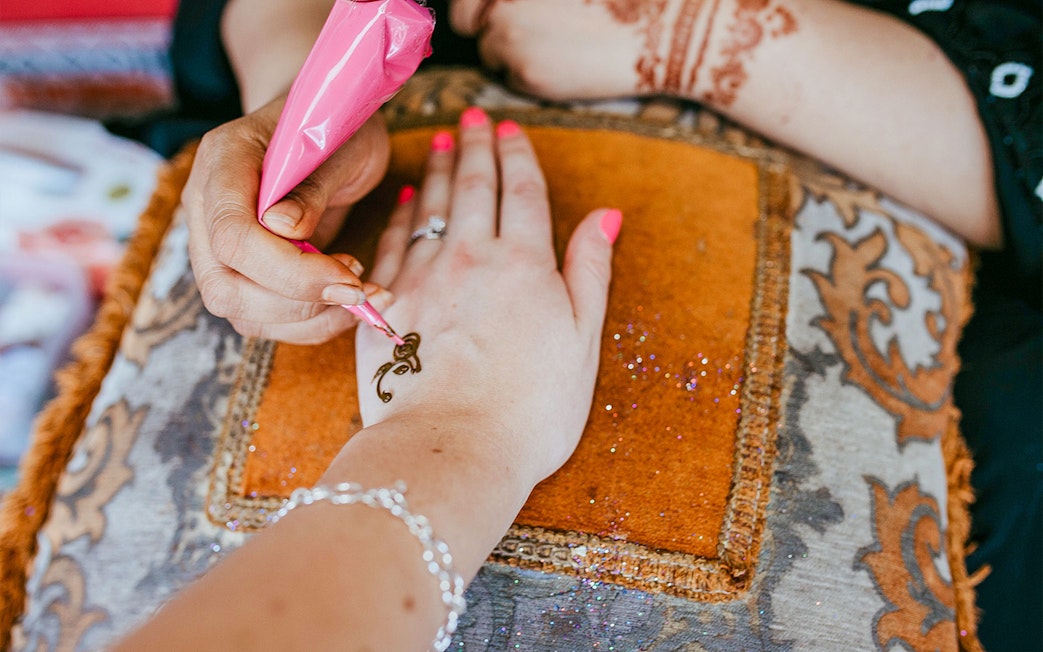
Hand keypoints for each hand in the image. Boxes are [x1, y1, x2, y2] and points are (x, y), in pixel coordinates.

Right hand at [182, 94, 391, 343]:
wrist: (323, 124)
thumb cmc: (335, 126)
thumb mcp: (342, 144)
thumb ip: (312, 186)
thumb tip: (284, 229)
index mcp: (222, 160)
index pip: (232, 236)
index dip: (291, 270)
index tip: (350, 276)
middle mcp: (205, 206)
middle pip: (225, 286)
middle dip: (298, 303)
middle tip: (358, 290)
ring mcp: (214, 243)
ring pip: (239, 310)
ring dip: (307, 319)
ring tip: (361, 295)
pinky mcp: (239, 271)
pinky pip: (262, 318)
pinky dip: (309, 323)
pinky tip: (347, 305)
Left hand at [354, 107, 620, 484]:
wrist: (452, 449)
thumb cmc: (530, 409)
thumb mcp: (582, 340)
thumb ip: (589, 272)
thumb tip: (605, 217)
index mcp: (526, 265)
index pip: (524, 192)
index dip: (518, 156)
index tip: (511, 130)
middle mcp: (473, 258)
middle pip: (476, 187)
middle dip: (477, 147)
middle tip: (473, 118)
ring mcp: (424, 278)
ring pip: (433, 206)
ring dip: (441, 169)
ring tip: (444, 142)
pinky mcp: (385, 304)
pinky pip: (394, 242)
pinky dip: (402, 215)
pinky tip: (407, 200)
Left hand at [449, 0, 648, 100]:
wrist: (656, 31)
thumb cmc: (616, 3)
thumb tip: (493, 7)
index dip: (476, 5)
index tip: (487, 13)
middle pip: (465, 20)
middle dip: (483, 29)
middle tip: (517, 36)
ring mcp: (509, 31)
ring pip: (488, 52)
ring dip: (510, 54)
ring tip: (554, 48)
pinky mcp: (523, 69)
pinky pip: (509, 78)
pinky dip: (529, 77)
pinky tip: (563, 66)